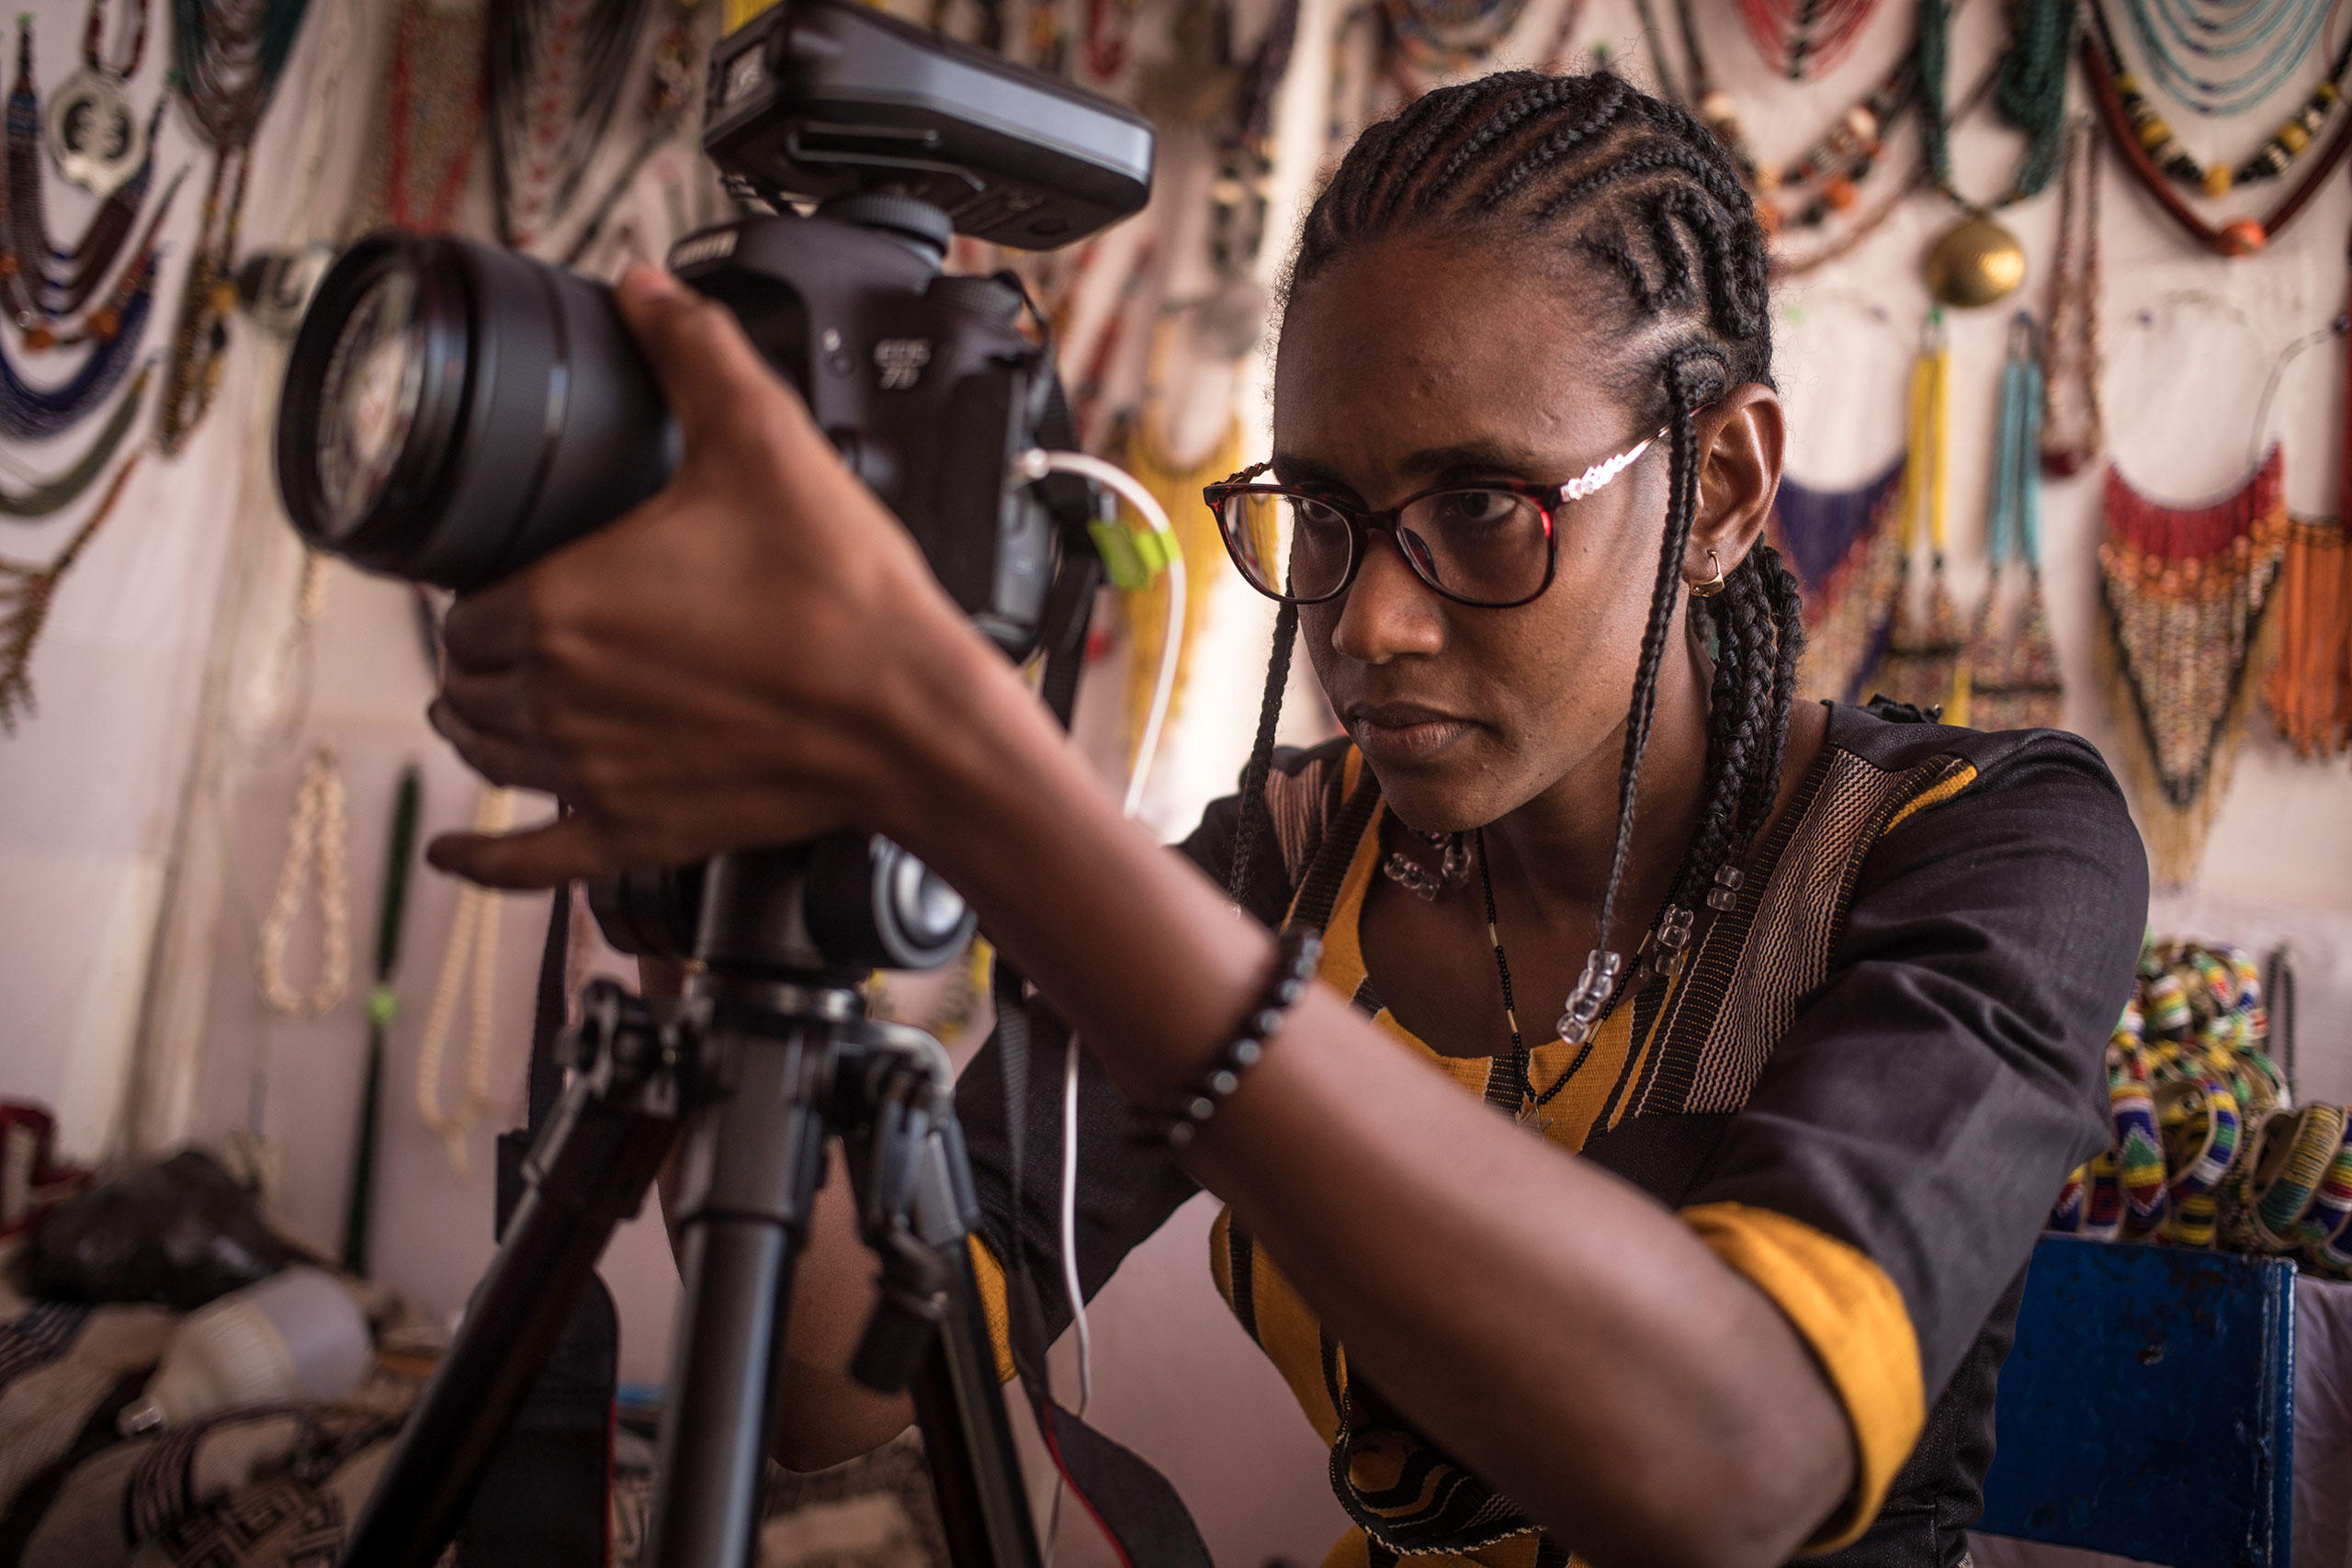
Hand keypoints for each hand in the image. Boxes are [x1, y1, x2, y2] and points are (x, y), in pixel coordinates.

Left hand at [427, 266, 989, 887]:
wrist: (913, 717)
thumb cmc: (842, 597)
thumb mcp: (767, 444)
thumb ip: (695, 354)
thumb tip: (649, 289)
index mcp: (561, 606)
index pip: (468, 605)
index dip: (482, 588)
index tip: (520, 573)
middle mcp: (558, 699)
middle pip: (469, 681)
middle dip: (481, 655)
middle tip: (513, 631)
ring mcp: (592, 776)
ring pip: (489, 755)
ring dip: (478, 726)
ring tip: (485, 705)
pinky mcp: (637, 833)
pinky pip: (530, 862)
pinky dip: (484, 860)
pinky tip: (457, 852)